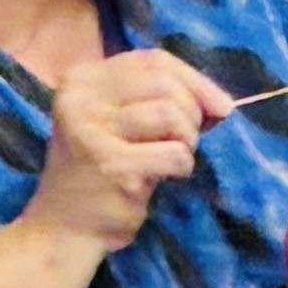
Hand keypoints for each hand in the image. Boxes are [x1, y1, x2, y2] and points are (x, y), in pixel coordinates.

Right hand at [32, 48, 229, 256]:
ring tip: (172, 156)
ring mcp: (92, 130)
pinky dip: (183, 165)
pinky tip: (165, 177)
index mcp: (82, 79)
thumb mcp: (122, 122)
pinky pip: (175, 153)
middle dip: (192, 112)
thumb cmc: (103, 172)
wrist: (65, 226)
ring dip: (187, 139)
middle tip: (186, 140)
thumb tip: (222, 103)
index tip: (220, 106)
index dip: (195, 81)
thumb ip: (159, 100)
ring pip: (171, 113)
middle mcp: (81, 97)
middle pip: (165, 83)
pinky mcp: (111, 165)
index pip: (154, 60)